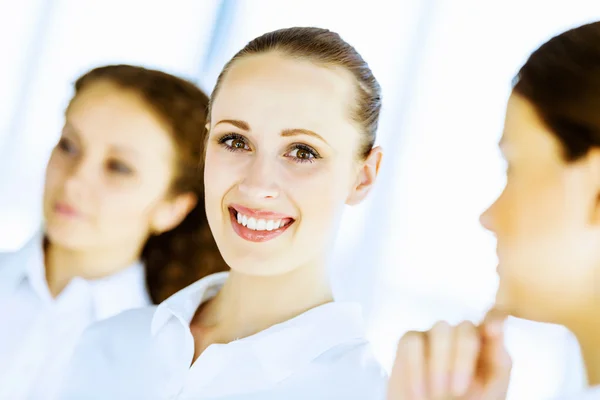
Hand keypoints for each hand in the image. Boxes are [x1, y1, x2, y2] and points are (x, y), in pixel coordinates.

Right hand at [386, 309, 510, 399]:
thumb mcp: (492, 390)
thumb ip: (499, 362)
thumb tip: (497, 330)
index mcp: (486, 344)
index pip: (494, 317)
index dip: (495, 317)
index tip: (494, 331)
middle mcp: (460, 334)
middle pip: (465, 328)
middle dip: (463, 360)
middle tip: (458, 391)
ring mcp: (434, 336)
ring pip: (440, 329)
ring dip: (440, 363)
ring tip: (438, 392)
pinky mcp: (409, 342)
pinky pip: (412, 342)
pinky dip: (416, 369)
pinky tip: (419, 393)